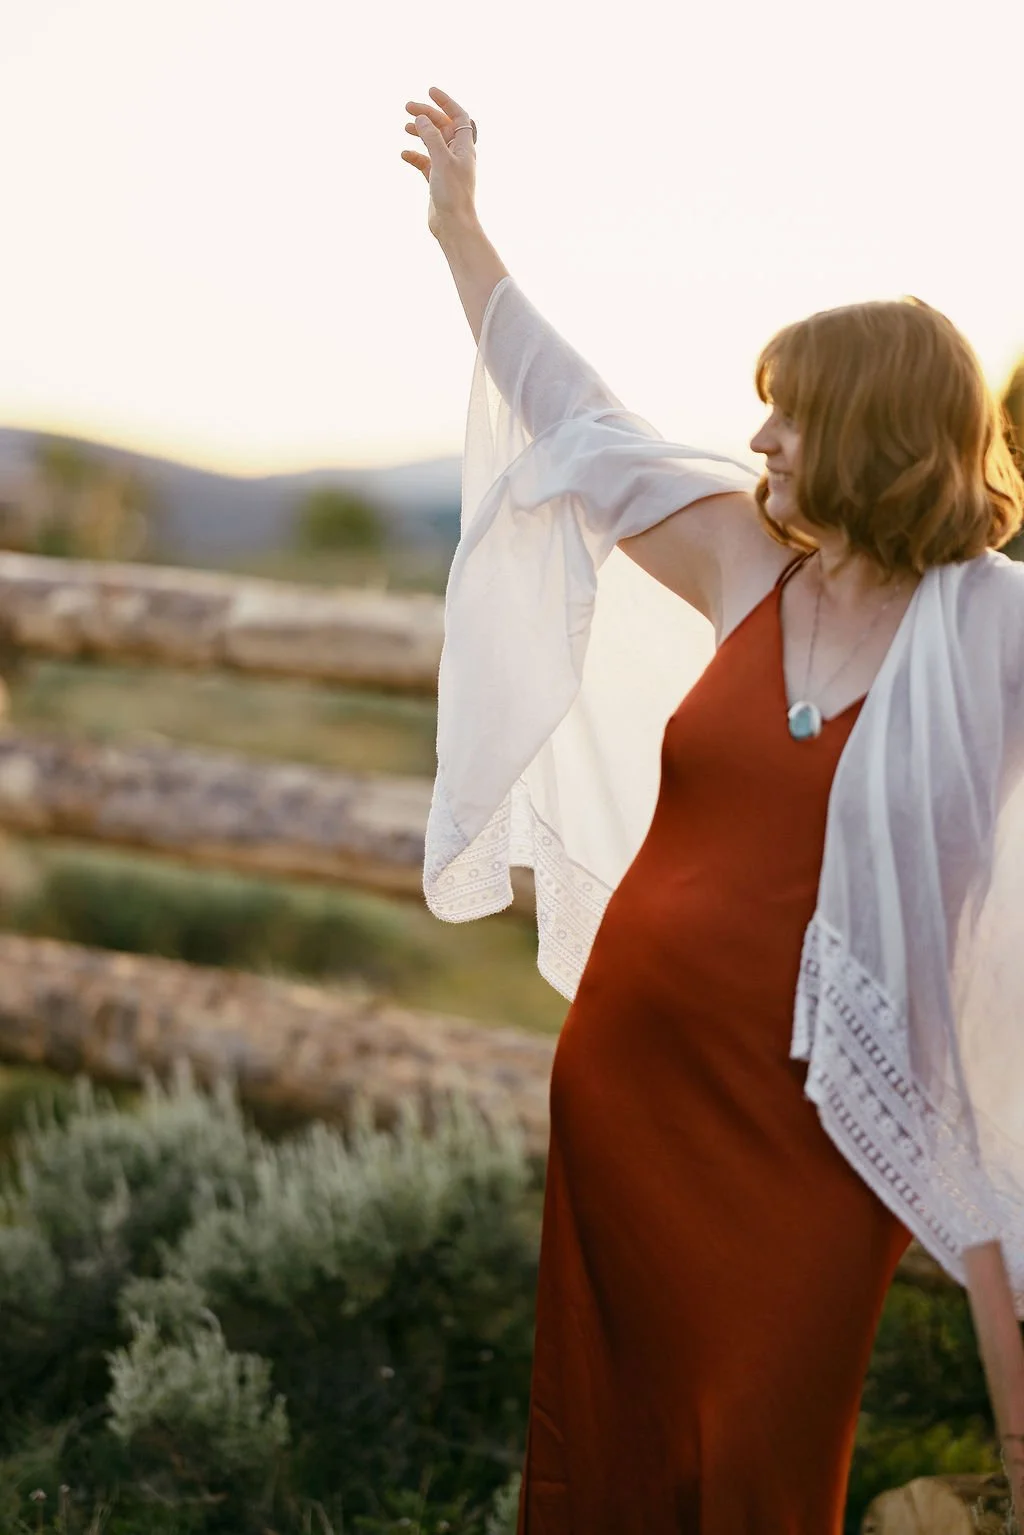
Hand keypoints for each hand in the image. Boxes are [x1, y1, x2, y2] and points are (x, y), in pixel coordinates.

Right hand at [401, 86, 477, 239]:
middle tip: (407, 106)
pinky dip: (414, 155)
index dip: (446, 102)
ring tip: (405, 126)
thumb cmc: (453, 194)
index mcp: (465, 148)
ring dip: (419, 132)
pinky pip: (424, 161)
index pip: (458, 116)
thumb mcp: (441, 160)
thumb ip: (431, 137)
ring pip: (432, 142)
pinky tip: (404, 154)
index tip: (430, 91)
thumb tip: (420, 117)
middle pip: (442, 126)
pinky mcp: (436, 180)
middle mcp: (457, 155)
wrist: (453, 227)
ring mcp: (446, 167)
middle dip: (426, 114)